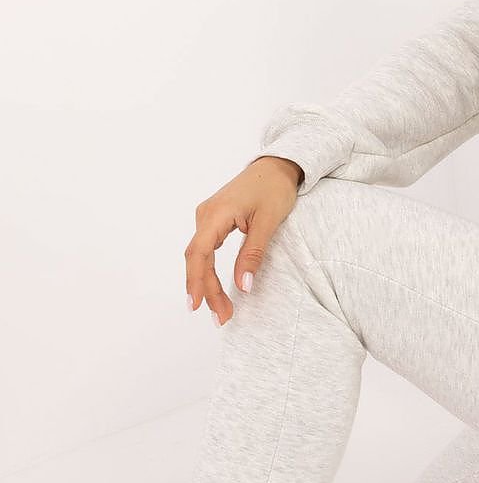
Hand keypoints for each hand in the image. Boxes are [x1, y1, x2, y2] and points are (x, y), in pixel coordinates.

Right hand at [185, 157, 301, 325]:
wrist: (277, 165)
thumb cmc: (275, 188)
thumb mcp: (268, 222)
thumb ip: (253, 254)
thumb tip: (242, 286)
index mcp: (216, 214)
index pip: (200, 254)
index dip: (197, 281)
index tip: (198, 305)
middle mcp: (205, 215)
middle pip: (197, 259)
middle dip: (205, 290)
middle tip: (220, 317)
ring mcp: (208, 217)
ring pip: (200, 256)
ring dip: (207, 282)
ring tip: (219, 308)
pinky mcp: (214, 220)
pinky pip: (205, 249)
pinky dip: (209, 270)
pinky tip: (213, 287)